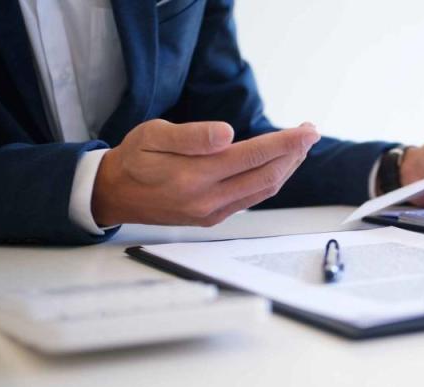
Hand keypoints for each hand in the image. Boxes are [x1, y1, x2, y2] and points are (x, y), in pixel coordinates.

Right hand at [92, 119, 319, 225]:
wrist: (113, 194)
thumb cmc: (133, 159)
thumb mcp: (152, 135)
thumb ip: (191, 136)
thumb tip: (227, 134)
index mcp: (193, 176)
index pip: (252, 157)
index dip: (284, 143)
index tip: (307, 130)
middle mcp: (207, 200)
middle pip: (266, 177)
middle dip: (294, 154)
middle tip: (309, 132)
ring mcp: (212, 212)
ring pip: (263, 190)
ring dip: (286, 168)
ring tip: (299, 146)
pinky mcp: (212, 218)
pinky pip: (251, 199)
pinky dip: (270, 180)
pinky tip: (277, 165)